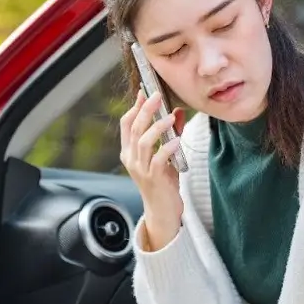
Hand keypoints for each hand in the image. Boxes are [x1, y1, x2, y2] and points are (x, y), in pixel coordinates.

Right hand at [119, 92, 184, 248]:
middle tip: (157, 95)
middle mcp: (131, 159)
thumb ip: (171, 134)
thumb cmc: (164, 183)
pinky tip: (176, 139)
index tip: (146, 92)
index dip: (135, 107)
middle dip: (145, 110)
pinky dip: (167, 146)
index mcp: (129, 152)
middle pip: (134, 128)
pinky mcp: (153, 178)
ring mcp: (140, 169)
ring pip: (143, 142)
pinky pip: (158, 159)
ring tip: (169, 116)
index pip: (126, 124)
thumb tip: (178, 111)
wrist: (163, 212)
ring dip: (157, 126)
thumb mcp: (166, 156)